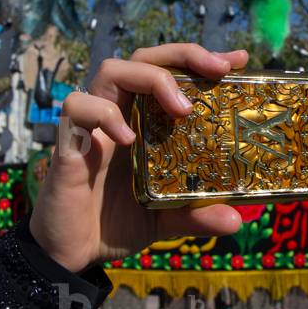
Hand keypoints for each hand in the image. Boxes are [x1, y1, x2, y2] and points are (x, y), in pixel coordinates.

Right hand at [29, 44, 249, 272]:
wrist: (72, 253)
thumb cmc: (116, 224)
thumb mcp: (166, 218)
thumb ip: (197, 214)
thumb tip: (236, 219)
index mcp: (146, 123)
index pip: (171, 73)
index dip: (201, 60)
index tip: (239, 60)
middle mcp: (121, 114)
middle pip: (145, 57)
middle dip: (184, 54)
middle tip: (219, 69)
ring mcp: (93, 125)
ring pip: (113, 69)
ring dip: (151, 78)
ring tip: (181, 110)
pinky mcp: (69, 141)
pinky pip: (78, 106)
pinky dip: (104, 114)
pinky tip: (128, 140)